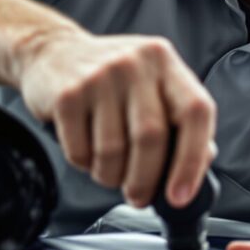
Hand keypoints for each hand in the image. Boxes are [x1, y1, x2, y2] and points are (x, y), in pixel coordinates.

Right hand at [16, 30, 215, 206]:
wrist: (52, 52)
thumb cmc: (112, 79)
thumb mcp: (153, 86)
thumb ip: (179, 120)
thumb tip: (197, 165)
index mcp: (166, 64)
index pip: (195, 112)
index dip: (192, 160)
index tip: (181, 195)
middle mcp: (136, 64)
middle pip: (150, 138)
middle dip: (145, 180)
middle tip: (139, 197)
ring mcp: (100, 76)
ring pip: (113, 150)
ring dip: (111, 176)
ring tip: (109, 171)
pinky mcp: (67, 94)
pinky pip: (80, 151)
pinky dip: (84, 164)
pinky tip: (86, 151)